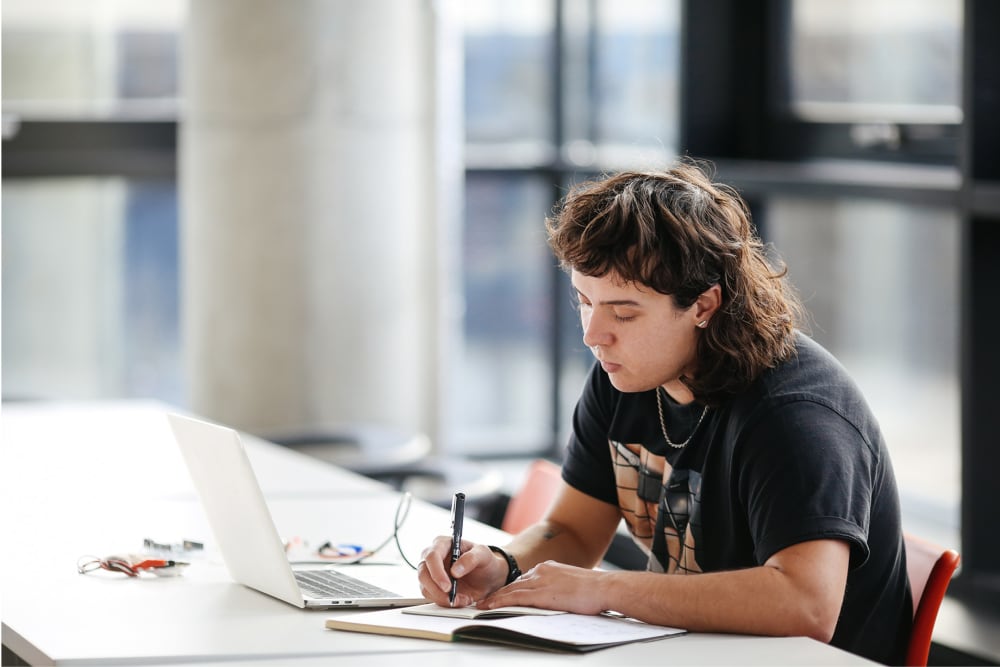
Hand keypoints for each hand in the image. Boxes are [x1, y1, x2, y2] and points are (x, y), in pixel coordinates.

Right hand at [416, 536, 508, 606]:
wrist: (488, 576)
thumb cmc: (484, 561)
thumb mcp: (483, 555)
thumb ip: (471, 559)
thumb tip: (455, 570)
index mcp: (443, 544)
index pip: (432, 556)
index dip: (437, 572)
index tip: (447, 586)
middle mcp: (433, 557)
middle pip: (423, 573)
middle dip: (436, 588)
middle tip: (451, 597)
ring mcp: (431, 572)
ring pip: (425, 587)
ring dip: (442, 598)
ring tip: (462, 599)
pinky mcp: (433, 586)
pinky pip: (431, 596)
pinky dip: (444, 602)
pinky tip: (459, 600)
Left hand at [478, 560, 608, 615]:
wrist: (603, 587)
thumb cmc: (593, 590)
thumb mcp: (571, 585)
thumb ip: (558, 588)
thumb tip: (553, 598)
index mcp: (549, 568)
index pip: (524, 579)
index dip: (510, 589)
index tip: (501, 595)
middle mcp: (541, 570)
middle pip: (514, 583)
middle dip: (499, 593)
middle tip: (485, 601)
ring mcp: (540, 580)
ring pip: (511, 589)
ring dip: (495, 598)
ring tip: (482, 605)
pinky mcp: (541, 592)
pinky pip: (515, 597)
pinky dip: (501, 602)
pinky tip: (491, 606)